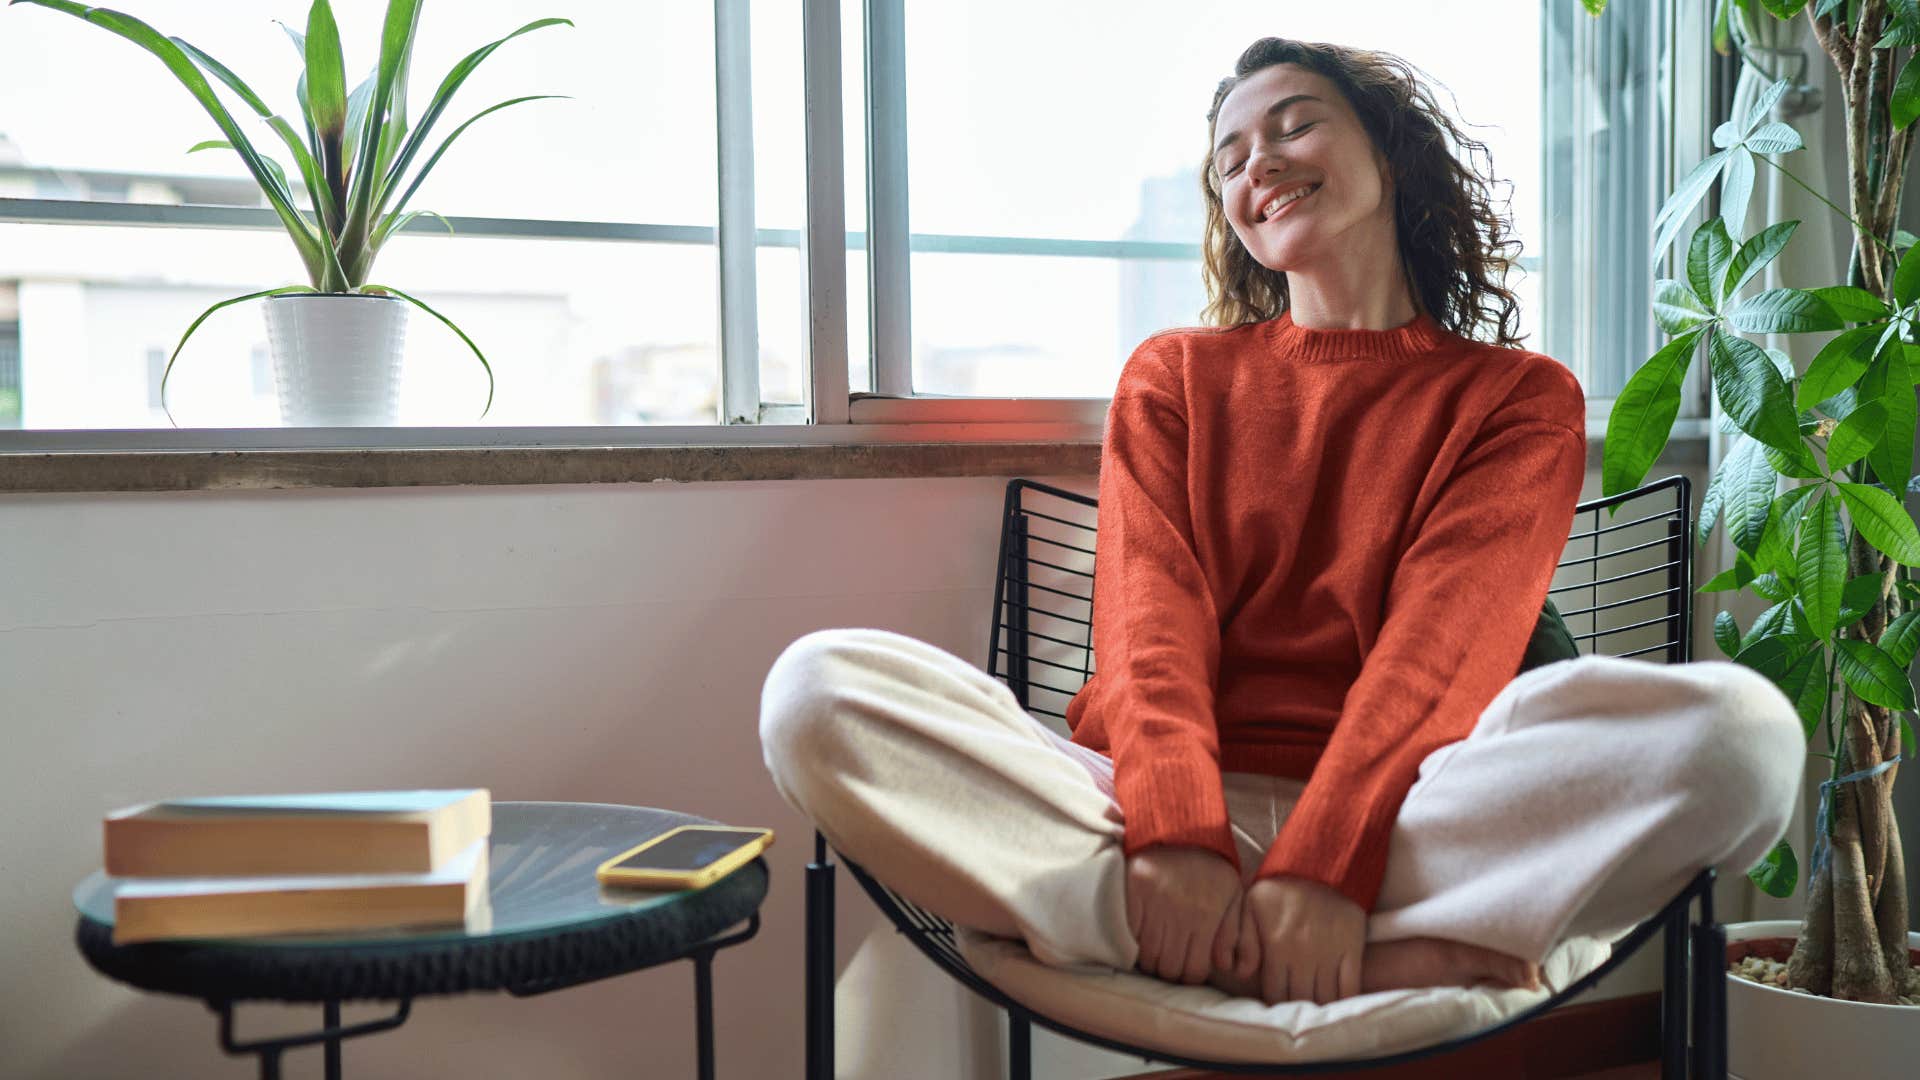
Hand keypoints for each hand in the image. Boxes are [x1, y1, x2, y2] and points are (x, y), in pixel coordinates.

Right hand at [1124, 846, 1244, 984]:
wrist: (1179, 828)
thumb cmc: (1210, 866)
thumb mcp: (1232, 895)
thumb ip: (1233, 933)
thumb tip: (1229, 967)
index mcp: (1207, 916)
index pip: (1195, 969)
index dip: (1191, 974)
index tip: (1187, 966)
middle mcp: (1180, 914)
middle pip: (1169, 968)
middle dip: (1171, 970)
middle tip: (1170, 959)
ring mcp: (1154, 904)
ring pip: (1147, 957)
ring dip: (1151, 958)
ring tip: (1156, 947)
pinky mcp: (1132, 893)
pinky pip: (1129, 934)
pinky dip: (1133, 940)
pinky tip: (1141, 933)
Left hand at [1243, 875, 1365, 1004]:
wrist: (1322, 865)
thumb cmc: (1281, 885)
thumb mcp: (1250, 904)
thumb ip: (1241, 938)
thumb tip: (1240, 972)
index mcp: (1276, 946)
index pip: (1273, 992)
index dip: (1273, 1002)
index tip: (1274, 1002)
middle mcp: (1303, 956)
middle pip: (1298, 999)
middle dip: (1294, 1007)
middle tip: (1293, 1008)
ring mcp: (1329, 954)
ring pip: (1324, 997)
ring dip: (1318, 1006)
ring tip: (1312, 1008)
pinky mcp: (1351, 949)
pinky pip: (1350, 986)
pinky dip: (1344, 1000)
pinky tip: (1337, 1003)